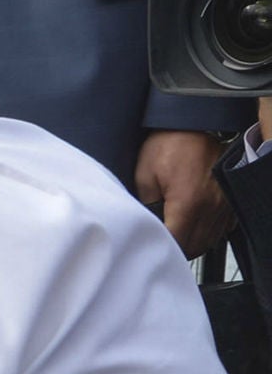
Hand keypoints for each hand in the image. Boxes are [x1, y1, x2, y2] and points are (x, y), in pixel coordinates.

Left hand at [134, 129, 230, 259]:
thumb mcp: (144, 176)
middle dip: (176, 249)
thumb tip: (145, 226)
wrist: (192, 124)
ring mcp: (224, 203)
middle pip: (195, 246)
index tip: (150, 247)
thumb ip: (145, 206)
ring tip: (174, 237)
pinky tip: (192, 227)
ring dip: (192, 243)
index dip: (163, 249)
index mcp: (188, 202)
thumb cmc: (168, 145)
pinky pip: (221, 228)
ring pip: (209, 240)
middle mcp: (211, 206)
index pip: (177, 242)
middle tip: (159, 245)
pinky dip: (207, 233)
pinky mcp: (229, 199)